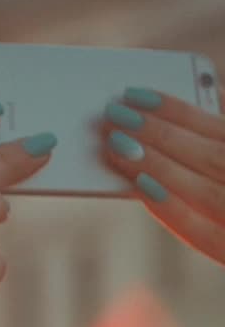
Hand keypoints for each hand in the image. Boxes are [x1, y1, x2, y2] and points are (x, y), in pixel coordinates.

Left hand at [100, 86, 224, 263]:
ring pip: (202, 191)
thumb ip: (223, 132)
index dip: (177, 110)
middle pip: (208, 157)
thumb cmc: (223, 184)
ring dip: (157, 165)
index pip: (220, 128)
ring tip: (116, 144)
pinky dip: (170, 206)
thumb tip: (210, 94)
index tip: (134, 94)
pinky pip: (198, 232)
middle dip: (158, 133)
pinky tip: (140, 185)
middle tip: (113, 115)